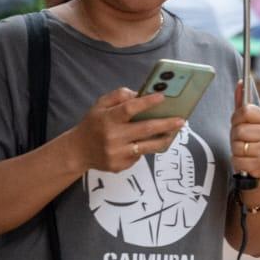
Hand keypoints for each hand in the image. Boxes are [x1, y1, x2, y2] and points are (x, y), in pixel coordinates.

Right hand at [68, 87, 185, 174]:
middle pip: (145, 129)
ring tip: (174, 132)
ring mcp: (117, 154)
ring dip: (164, 138)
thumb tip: (141, 94)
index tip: (162, 97)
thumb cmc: (93, 124)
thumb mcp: (100, 105)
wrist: (78, 151)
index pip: (129, 109)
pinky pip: (139, 156)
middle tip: (181, 120)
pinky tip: (147, 142)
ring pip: (148, 147)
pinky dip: (145, 147)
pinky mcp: (120, 166)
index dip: (147, 102)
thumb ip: (119, 96)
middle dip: (166, 124)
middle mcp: (113, 137)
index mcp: (107, 119)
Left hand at [230, 82, 259, 189]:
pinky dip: (237, 162)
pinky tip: (245, 161)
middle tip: (241, 141)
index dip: (236, 118)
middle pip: (239, 129)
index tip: (238, 124)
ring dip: (236, 150)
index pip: (245, 110)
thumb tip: (240, 82)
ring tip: (244, 151)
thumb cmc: (249, 141)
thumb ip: (241, 102)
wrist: (257, 169)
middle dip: (234, 137)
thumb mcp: (245, 121)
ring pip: (238, 145)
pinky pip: (238, 159)